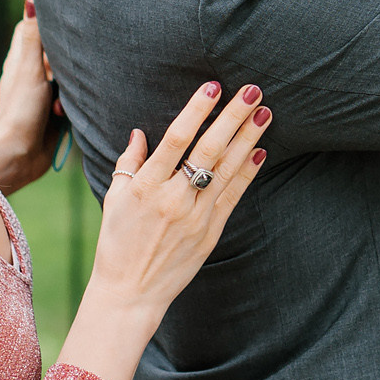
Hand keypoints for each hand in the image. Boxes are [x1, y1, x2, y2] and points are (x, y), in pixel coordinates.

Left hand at [0, 0, 58, 194]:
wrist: (19, 156)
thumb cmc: (20, 110)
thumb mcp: (30, 69)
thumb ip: (34, 37)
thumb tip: (31, 0)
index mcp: (22, 60)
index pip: (36, 30)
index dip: (50, 24)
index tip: (67, 22)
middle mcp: (33, 75)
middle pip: (57, 54)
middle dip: (68, 58)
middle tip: (74, 64)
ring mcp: (45, 95)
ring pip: (69, 77)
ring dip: (73, 85)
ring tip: (62, 97)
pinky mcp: (56, 113)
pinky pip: (73, 100)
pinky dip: (74, 104)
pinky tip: (66, 112)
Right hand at [90, 83, 267, 315]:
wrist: (131, 292)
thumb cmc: (117, 243)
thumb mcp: (114, 200)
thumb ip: (129, 163)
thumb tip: (140, 133)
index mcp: (146, 186)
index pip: (176, 140)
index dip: (196, 111)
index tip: (213, 86)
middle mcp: (173, 199)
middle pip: (208, 150)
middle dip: (233, 117)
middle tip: (253, 91)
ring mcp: (195, 217)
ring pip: (226, 170)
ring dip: (248, 139)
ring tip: (265, 112)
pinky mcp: (211, 232)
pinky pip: (233, 196)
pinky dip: (248, 172)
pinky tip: (260, 151)